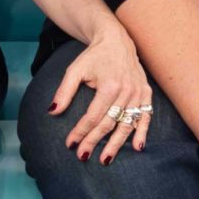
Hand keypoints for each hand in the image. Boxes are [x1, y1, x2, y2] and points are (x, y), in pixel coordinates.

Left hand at [47, 27, 154, 163]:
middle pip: (108, 123)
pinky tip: (138, 147)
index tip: (70, 143)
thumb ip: (64, 91)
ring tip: (105, 159)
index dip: (80, 131)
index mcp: (109, 85)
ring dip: (116, 144)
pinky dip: (142, 132)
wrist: (116, 39)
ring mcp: (138, 93)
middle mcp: (126, 90)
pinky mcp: (146, 93)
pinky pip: (146, 117)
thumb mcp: (75, 70)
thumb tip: (52, 111)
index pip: (93, 116)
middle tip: (82, 156)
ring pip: (127, 124)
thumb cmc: (94, 56)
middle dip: (94, 141)